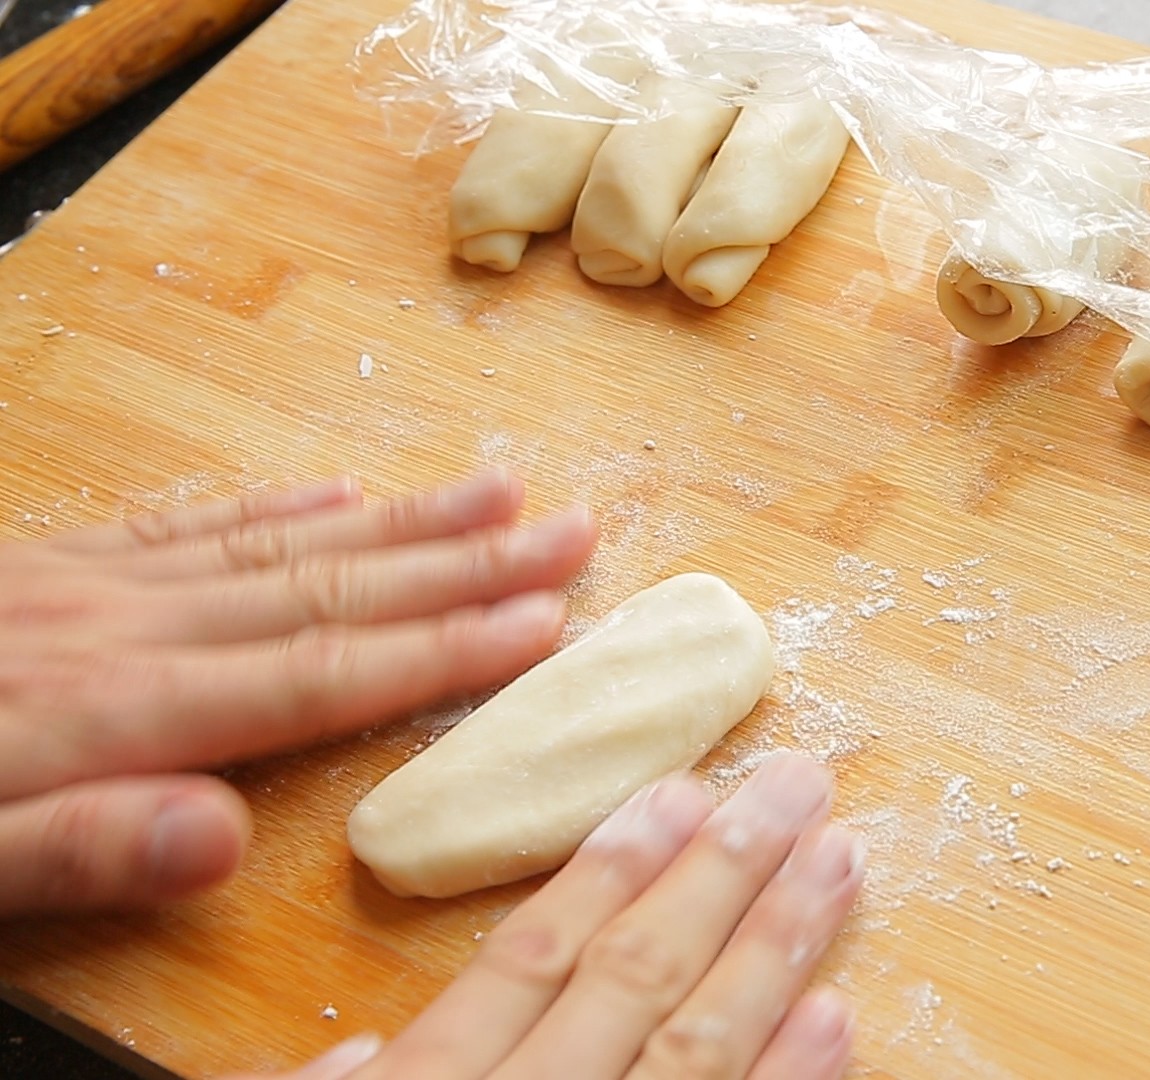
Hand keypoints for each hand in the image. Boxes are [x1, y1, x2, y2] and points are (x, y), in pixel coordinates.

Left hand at [0, 469, 595, 915]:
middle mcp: (125, 629)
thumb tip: (221, 843)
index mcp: (115, 711)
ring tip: (500, 489)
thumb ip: (78, 850)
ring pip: (279, 547)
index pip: (318, 678)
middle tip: (572, 530)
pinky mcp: (49, 564)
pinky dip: (279, 508)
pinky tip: (343, 491)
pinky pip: (190, 525)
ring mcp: (89, 585)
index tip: (547, 624)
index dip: (441, 654)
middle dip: (466, 566)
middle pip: (330, 592)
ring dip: (403, 522)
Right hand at [238, 755, 864, 1079]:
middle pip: (638, 983)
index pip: (531, 967)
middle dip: (727, 873)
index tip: (676, 791)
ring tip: (841, 863)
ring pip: (699, 1052)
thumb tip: (370, 1045)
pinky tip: (836, 1016)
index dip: (609, 872)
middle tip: (799, 786)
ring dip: (778, 950)